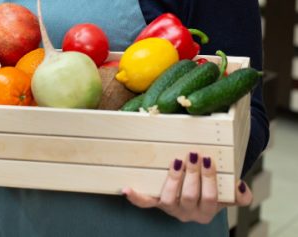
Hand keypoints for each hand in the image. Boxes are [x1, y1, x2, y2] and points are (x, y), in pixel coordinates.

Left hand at [122, 153, 252, 223]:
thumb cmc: (213, 188)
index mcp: (208, 210)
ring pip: (170, 200)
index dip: (209, 180)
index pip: (210, 199)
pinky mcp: (156, 202)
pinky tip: (127, 188)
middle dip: (192, 175)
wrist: (197, 193)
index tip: (208, 159)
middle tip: (193, 154)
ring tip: (176, 161)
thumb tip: (240, 186)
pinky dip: (136, 197)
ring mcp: (171, 208)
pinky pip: (145, 203)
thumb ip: (239, 194)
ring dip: (173, 179)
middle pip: (190, 197)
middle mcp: (189, 213)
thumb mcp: (228, 192)